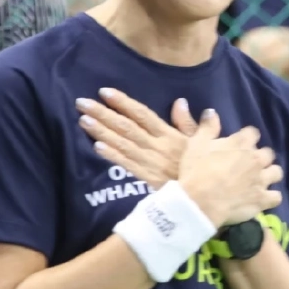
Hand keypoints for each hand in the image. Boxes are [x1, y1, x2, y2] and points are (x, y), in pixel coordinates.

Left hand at [76, 88, 199, 187]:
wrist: (206, 197)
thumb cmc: (204, 167)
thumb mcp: (205, 141)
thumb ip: (191, 122)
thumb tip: (180, 101)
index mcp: (169, 134)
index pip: (142, 114)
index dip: (123, 103)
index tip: (105, 92)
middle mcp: (157, 145)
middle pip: (126, 127)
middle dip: (103, 113)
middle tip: (82, 102)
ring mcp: (151, 162)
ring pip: (123, 144)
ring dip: (102, 132)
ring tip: (84, 120)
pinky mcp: (147, 179)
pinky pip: (127, 165)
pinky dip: (112, 155)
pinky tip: (96, 147)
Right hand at [177, 112, 283, 227]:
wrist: (198, 203)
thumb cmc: (195, 171)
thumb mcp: (196, 144)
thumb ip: (207, 127)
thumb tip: (211, 111)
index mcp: (241, 143)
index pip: (253, 133)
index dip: (247, 138)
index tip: (240, 143)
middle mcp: (255, 159)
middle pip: (268, 153)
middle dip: (260, 156)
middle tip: (249, 163)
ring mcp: (261, 180)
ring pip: (276, 172)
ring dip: (270, 174)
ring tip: (260, 180)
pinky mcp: (262, 200)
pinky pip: (276, 197)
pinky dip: (271, 198)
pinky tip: (262, 199)